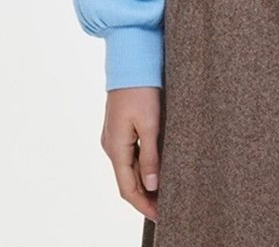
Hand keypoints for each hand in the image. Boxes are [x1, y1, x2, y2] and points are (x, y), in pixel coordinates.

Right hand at [102, 86, 162, 221]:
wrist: (130, 61)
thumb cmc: (141, 90)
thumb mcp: (150, 124)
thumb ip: (150, 156)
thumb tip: (152, 184)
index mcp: (116, 148)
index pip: (128, 188)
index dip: (144, 205)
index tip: (161, 216)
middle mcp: (111, 146)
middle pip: (126, 182)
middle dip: (145, 199)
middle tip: (167, 209)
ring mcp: (113, 138)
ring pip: (127, 171)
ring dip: (143, 185)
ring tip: (164, 194)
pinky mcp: (120, 130)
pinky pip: (129, 158)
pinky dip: (141, 170)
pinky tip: (154, 172)